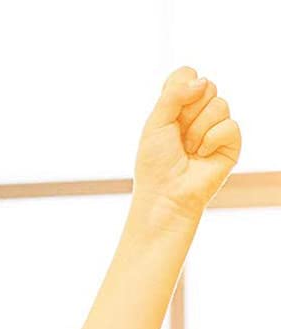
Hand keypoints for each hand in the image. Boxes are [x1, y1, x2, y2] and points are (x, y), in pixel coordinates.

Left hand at [133, 67, 239, 226]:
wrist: (166, 195)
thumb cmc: (155, 164)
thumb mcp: (155, 124)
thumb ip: (173, 94)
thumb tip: (202, 81)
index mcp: (177, 107)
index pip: (187, 74)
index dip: (179, 89)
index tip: (169, 113)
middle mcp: (198, 113)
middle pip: (207, 85)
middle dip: (188, 112)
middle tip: (178, 136)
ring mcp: (216, 126)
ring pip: (219, 104)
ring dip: (197, 130)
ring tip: (188, 150)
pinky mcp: (231, 141)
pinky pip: (230, 125)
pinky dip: (211, 141)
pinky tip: (202, 156)